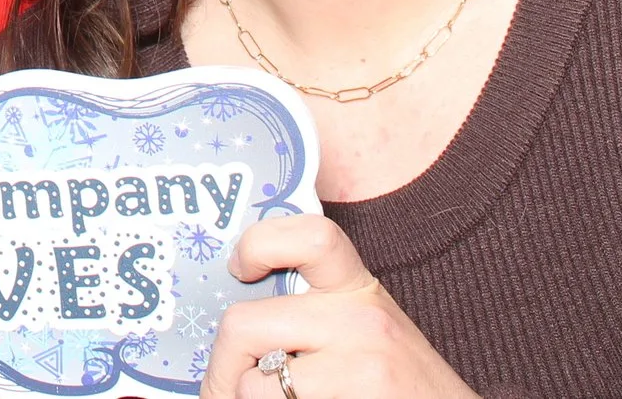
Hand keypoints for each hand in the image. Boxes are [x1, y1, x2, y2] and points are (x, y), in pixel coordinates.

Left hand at [200, 215, 474, 398]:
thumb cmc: (399, 385)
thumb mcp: (364, 332)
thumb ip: (311, 315)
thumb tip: (235, 328)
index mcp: (358, 289)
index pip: (308, 237)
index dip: (258, 244)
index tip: (239, 270)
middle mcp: (359, 320)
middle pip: (243, 325)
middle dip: (221, 366)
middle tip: (221, 388)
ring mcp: (359, 366)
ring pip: (252, 384)